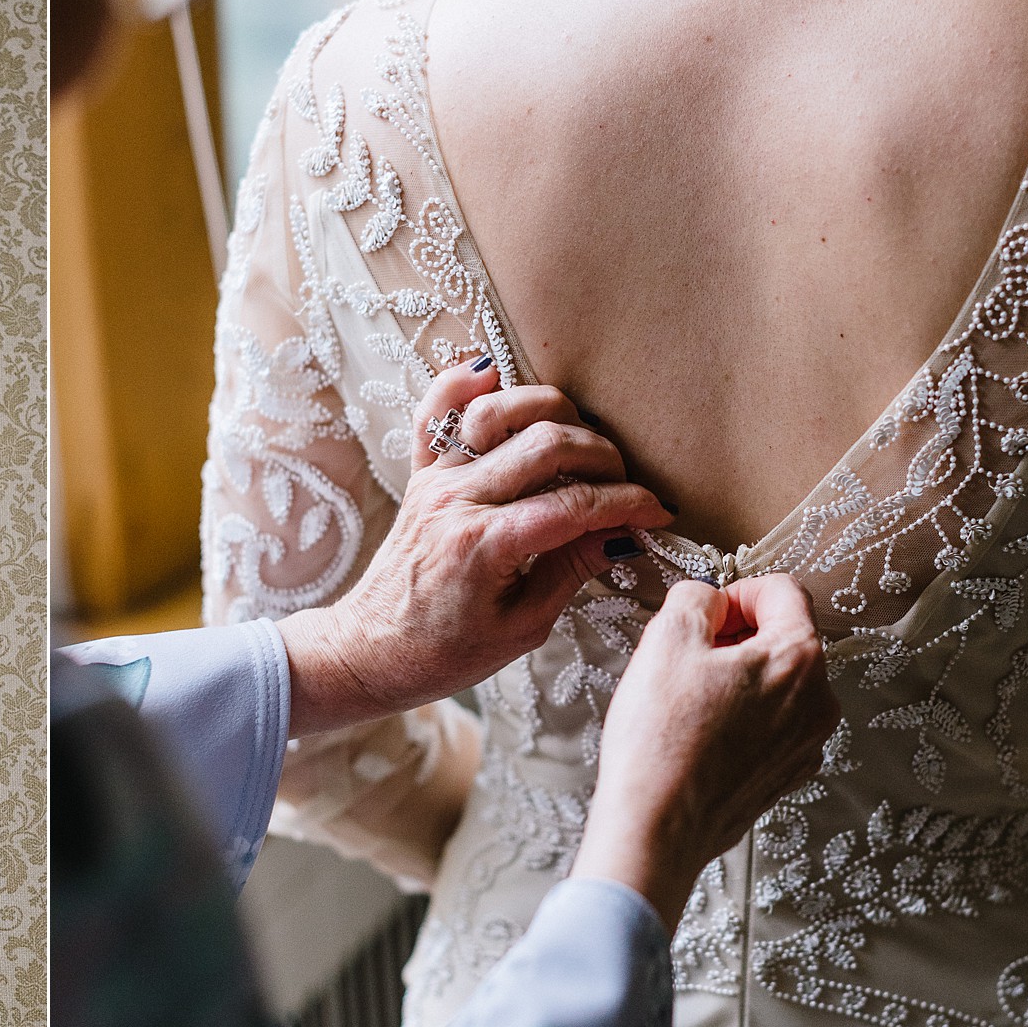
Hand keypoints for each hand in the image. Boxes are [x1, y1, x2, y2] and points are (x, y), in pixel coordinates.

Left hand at [277, 358, 671, 736]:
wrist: (369, 651)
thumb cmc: (442, 653)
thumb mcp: (521, 628)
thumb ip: (570, 571)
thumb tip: (623, 534)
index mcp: (485, 544)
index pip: (576, 504)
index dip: (629, 504)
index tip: (658, 512)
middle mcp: (458, 499)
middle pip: (548, 444)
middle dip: (604, 457)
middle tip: (626, 484)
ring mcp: (436, 480)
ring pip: (501, 412)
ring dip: (552, 413)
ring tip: (580, 442)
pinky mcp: (421, 475)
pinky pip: (433, 412)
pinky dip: (461, 385)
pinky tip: (493, 373)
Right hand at [572, 575, 840, 932]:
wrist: (657, 827)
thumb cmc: (661, 740)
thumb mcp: (665, 640)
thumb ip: (694, 598)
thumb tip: (707, 599)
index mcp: (799, 658)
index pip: (784, 591)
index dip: (736, 591)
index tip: (705, 612)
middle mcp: (818, 701)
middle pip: (784, 639)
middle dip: (736, 636)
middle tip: (686, 655)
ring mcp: (806, 744)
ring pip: (776, 683)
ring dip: (736, 676)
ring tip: (687, 699)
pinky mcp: (786, 775)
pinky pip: (770, 725)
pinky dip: (739, 717)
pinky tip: (698, 733)